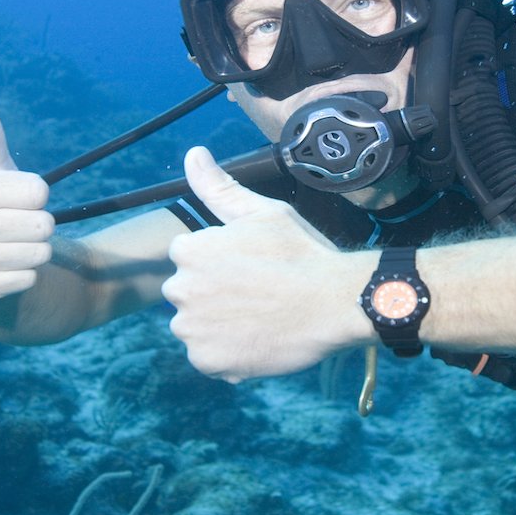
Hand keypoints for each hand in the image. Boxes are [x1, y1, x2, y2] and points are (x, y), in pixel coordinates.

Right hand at [0, 92, 53, 303]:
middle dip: (38, 224)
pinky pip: (25, 280)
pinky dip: (21, 274)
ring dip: (33, 250)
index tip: (16, 195)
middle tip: (15, 222)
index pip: (38, 192)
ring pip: (36, 255)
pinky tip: (0, 265)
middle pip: (41, 226)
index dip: (35, 193)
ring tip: (9, 242)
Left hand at [162, 146, 373, 381]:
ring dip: (217, 326)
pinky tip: (257, 340)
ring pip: (196, 327)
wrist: (335, 303)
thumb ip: (219, 187)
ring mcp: (193, 329)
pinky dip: (227, 354)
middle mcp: (181, 290)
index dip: (220, 262)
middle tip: (256, 294)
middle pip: (188, 293)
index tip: (249, 267)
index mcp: (189, 250)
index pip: (188, 257)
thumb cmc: (301, 253)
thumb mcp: (262, 212)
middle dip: (213, 293)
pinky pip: (208, 358)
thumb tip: (193, 153)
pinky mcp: (208, 361)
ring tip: (258, 318)